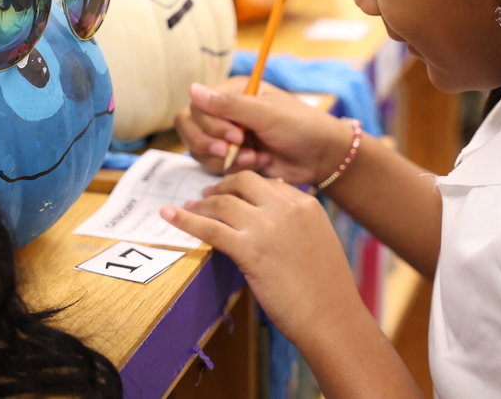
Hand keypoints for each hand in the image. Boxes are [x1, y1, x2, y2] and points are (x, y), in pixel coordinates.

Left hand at [161, 171, 363, 343]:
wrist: (331, 317)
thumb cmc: (326, 289)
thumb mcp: (318, 241)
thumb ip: (297, 222)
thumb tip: (272, 214)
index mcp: (306, 204)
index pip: (268, 183)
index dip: (245, 188)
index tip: (232, 194)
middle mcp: (286, 208)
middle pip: (243, 182)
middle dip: (222, 187)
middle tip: (207, 195)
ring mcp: (266, 227)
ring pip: (223, 203)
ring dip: (201, 204)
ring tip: (188, 208)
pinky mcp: (249, 250)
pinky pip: (209, 228)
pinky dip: (185, 220)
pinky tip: (169, 215)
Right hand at [175, 78, 355, 185]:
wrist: (321, 157)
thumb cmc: (300, 126)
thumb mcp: (266, 113)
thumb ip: (228, 105)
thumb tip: (192, 88)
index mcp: (232, 92)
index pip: (197, 106)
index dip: (209, 124)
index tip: (235, 136)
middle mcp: (224, 112)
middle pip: (190, 128)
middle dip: (209, 143)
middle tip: (235, 149)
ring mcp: (225, 137)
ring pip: (199, 150)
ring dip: (224, 158)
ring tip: (255, 157)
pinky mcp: (231, 158)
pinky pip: (212, 166)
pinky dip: (233, 168)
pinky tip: (259, 163)